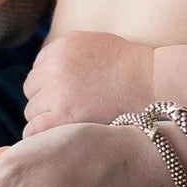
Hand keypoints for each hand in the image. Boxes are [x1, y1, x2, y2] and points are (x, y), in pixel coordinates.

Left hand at [22, 30, 154, 131]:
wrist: (153, 83)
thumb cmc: (133, 68)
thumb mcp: (96, 46)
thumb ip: (70, 56)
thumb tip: (48, 75)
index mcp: (61, 46)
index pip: (39, 70)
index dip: (52, 86)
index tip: (69, 97)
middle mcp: (54, 66)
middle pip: (32, 90)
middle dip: (47, 101)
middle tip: (72, 113)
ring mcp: (56, 90)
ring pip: (32, 111)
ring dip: (47, 119)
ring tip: (73, 126)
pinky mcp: (63, 114)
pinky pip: (34, 129)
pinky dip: (41, 135)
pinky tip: (57, 140)